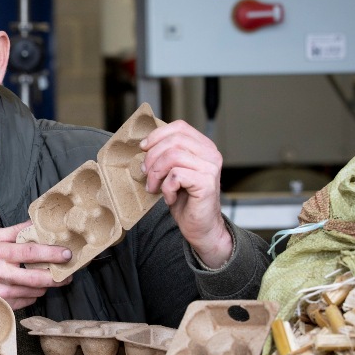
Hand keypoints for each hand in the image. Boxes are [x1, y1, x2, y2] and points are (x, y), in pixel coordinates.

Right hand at [0, 222, 72, 308]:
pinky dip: (35, 293)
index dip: (51, 253)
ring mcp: (1, 293)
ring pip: (36, 291)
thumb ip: (17, 231)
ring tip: (49, 277)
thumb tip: (38, 222)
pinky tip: (31, 286)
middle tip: (70, 272)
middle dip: (58, 276)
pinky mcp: (4, 305)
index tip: (67, 253)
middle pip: (37, 277)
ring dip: (47, 285)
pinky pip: (29, 300)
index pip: (29, 252)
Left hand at [140, 120, 232, 267]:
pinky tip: (169, 198)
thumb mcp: (173, 172)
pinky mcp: (206, 183)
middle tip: (146, 174)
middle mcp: (211, 154)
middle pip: (173, 141)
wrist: (201, 227)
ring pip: (172, 156)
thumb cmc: (185, 200)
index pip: (179, 127)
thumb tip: (144, 146)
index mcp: (204, 147)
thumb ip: (166, 156)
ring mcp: (210, 168)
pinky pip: (176, 176)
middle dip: (152, 157)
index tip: (143, 149)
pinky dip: (166, 188)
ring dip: (156, 174)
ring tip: (154, 188)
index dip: (157, 135)